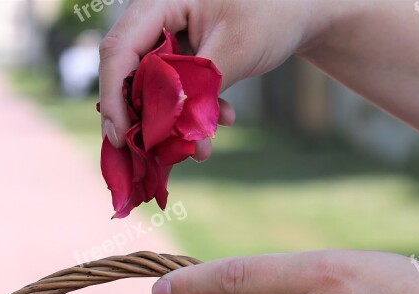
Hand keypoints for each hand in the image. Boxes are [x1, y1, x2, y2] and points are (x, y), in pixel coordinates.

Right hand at [99, 0, 352, 157]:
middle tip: (153, 154)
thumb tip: (168, 131)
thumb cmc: (272, 14)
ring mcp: (169, 36)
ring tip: (202, 149)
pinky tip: (224, 120)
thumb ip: (195, 89)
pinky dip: (194, 110)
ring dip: (174, 121)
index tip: (122, 137)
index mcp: (158, 0)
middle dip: (146, 117)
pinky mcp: (183, 55)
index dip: (115, 97)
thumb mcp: (232, 52)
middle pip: (128, 73)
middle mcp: (156, 16)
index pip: (118, 51)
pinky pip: (176, 88)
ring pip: (153, 87)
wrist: (304, 9)